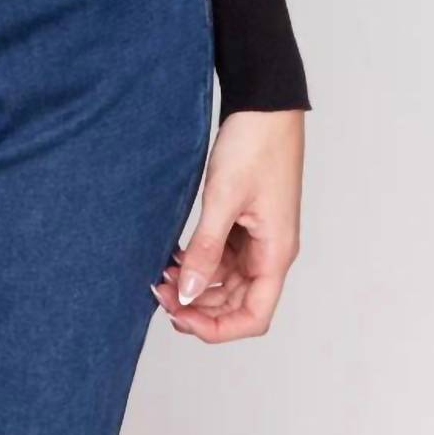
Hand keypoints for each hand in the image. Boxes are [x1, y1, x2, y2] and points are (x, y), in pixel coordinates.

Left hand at [151, 108, 304, 341]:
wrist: (264, 106)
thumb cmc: (254, 146)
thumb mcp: (223, 199)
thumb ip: (206, 248)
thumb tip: (186, 292)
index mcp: (276, 253)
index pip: (254, 316)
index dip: (217, 328)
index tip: (179, 316)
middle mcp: (271, 251)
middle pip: (237, 302)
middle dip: (199, 305)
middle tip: (158, 293)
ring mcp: (259, 236)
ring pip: (228, 280)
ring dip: (197, 283)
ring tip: (160, 274)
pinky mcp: (246, 220)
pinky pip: (225, 255)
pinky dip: (200, 260)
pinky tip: (174, 254)